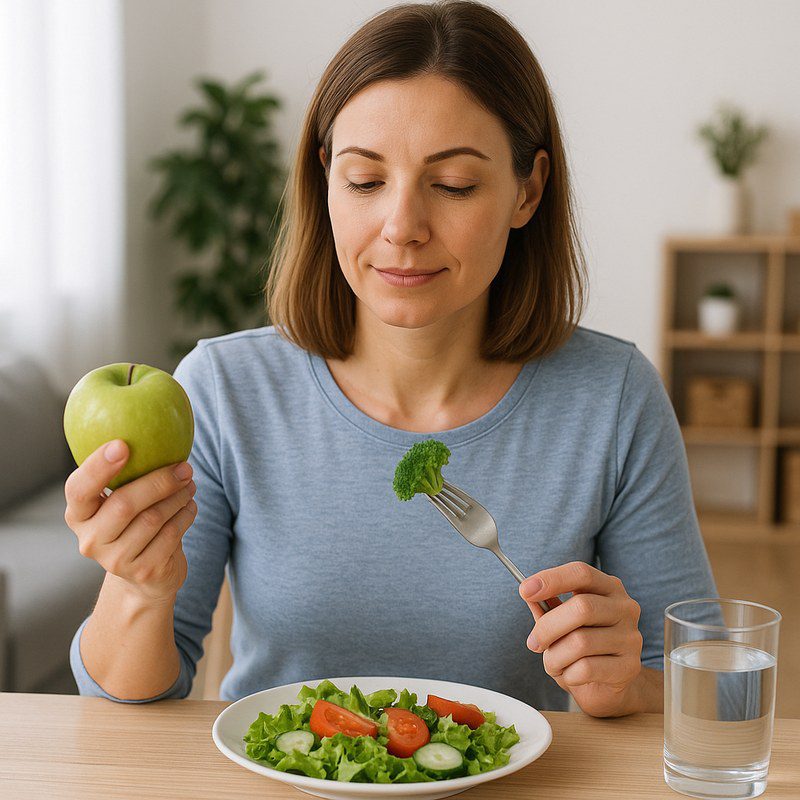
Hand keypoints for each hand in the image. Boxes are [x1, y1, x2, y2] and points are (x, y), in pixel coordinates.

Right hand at [64, 439, 197, 603]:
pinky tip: (190, 505)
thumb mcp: (122, 500)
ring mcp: (114, 560)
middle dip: (159, 481)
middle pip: (124, 504)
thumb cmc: (135, 522)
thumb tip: (157, 430)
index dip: (98, 467)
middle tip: (184, 467)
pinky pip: (171, 534)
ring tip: (190, 484)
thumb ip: (128, 475)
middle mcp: (90, 540)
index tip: (122, 444)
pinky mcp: (143, 571)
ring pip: (152, 519)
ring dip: (178, 497)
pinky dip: (185, 515)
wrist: (147, 574)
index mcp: (78, 514)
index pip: (78, 489)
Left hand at [519, 561, 643, 716]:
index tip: (524, 590)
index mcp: (608, 587)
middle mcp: (625, 608)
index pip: (581, 573)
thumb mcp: (561, 621)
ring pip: (581, 642)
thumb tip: (528, 592)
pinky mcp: (629, 667)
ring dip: (555, 656)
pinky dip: (568, 674)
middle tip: (533, 642)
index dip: (552, 579)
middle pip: (582, 607)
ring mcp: (631, 637)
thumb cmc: (581, 645)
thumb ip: (546, 605)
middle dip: (548, 627)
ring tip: (553, 663)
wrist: (607, 684)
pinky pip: (587, 668)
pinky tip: (570, 674)